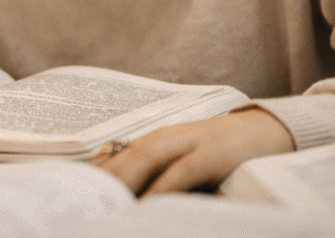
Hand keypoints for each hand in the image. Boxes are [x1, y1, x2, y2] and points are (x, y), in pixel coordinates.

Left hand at [92, 107, 294, 194]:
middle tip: (75, 205)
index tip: (66, 195)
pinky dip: (162, 188)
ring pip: (144, 159)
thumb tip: (122, 194)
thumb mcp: (182, 163)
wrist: (268, 129)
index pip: (112, 158)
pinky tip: (148, 205)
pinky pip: (181, 172)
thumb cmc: (221, 155)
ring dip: (121, 183)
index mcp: (154, 142)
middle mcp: (165, 138)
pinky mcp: (212, 154)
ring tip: (102, 206)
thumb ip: (154, 176)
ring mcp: (189, 142)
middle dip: (98, 182)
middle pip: (121, 158)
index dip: (89, 177)